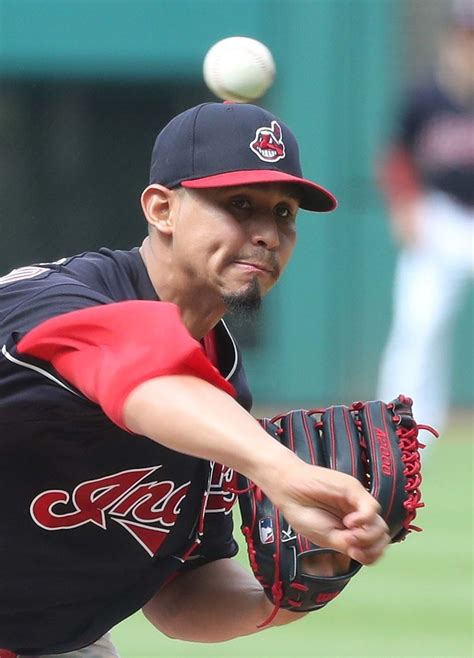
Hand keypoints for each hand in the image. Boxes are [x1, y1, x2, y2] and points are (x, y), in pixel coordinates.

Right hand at [259, 458, 389, 564]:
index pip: (375, 546)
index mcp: (352, 529)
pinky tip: (348, 522)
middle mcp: (358, 515)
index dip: (370, 554)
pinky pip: (372, 508)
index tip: (353, 554)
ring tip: (347, 533)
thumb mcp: (327, 538)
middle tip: (351, 545)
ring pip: (380, 525)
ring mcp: (357, 503)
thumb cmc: (303, 512)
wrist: (288, 490)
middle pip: (381, 536)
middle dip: (370, 547)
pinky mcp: (354, 490)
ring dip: (366, 536)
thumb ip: (348, 545)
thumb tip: (364, 551)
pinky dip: (363, 520)